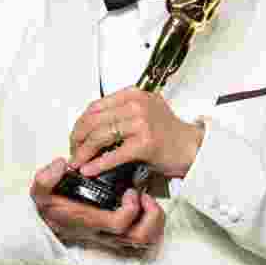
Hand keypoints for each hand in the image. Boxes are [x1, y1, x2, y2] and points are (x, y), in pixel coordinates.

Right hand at [30, 158, 163, 255]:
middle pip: (139, 238)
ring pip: (145, 240)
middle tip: (144, 195)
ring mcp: (114, 237)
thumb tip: (61, 164)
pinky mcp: (119, 236)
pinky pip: (144, 238)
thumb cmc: (51, 206)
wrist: (49, 222)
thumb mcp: (41, 191)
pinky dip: (152, 222)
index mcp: (90, 222)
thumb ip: (46, 178)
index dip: (130, 210)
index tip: (129, 191)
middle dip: (149, 216)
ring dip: (154, 220)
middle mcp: (106, 233)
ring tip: (147, 200)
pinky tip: (145, 205)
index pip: (118, 224)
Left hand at [68, 87, 203, 179]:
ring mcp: (141, 123)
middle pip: (93, 120)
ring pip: (100, 136)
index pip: (95, 106)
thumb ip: (120, 112)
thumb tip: (90, 125)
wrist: (192, 147)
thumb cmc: (168, 133)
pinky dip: (97, 164)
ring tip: (77, 161)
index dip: (80, 124)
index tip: (75, 137)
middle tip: (73, 151)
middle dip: (77, 138)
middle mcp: (136, 105)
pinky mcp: (145, 143)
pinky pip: (113, 154)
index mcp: (133, 94)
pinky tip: (89, 170)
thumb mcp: (143, 111)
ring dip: (84, 152)